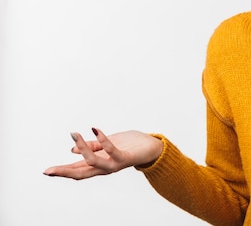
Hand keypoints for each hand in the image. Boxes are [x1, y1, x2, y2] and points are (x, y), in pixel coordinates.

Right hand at [43, 128, 163, 179]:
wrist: (152, 147)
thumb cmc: (130, 145)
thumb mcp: (107, 144)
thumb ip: (92, 147)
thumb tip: (72, 149)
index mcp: (99, 165)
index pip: (77, 170)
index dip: (62, 171)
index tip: (46, 172)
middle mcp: (105, 167)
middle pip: (81, 173)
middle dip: (64, 172)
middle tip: (48, 171)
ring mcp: (115, 164)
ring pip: (93, 162)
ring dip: (82, 148)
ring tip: (74, 134)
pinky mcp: (125, 158)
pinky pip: (111, 150)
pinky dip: (102, 139)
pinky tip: (95, 128)